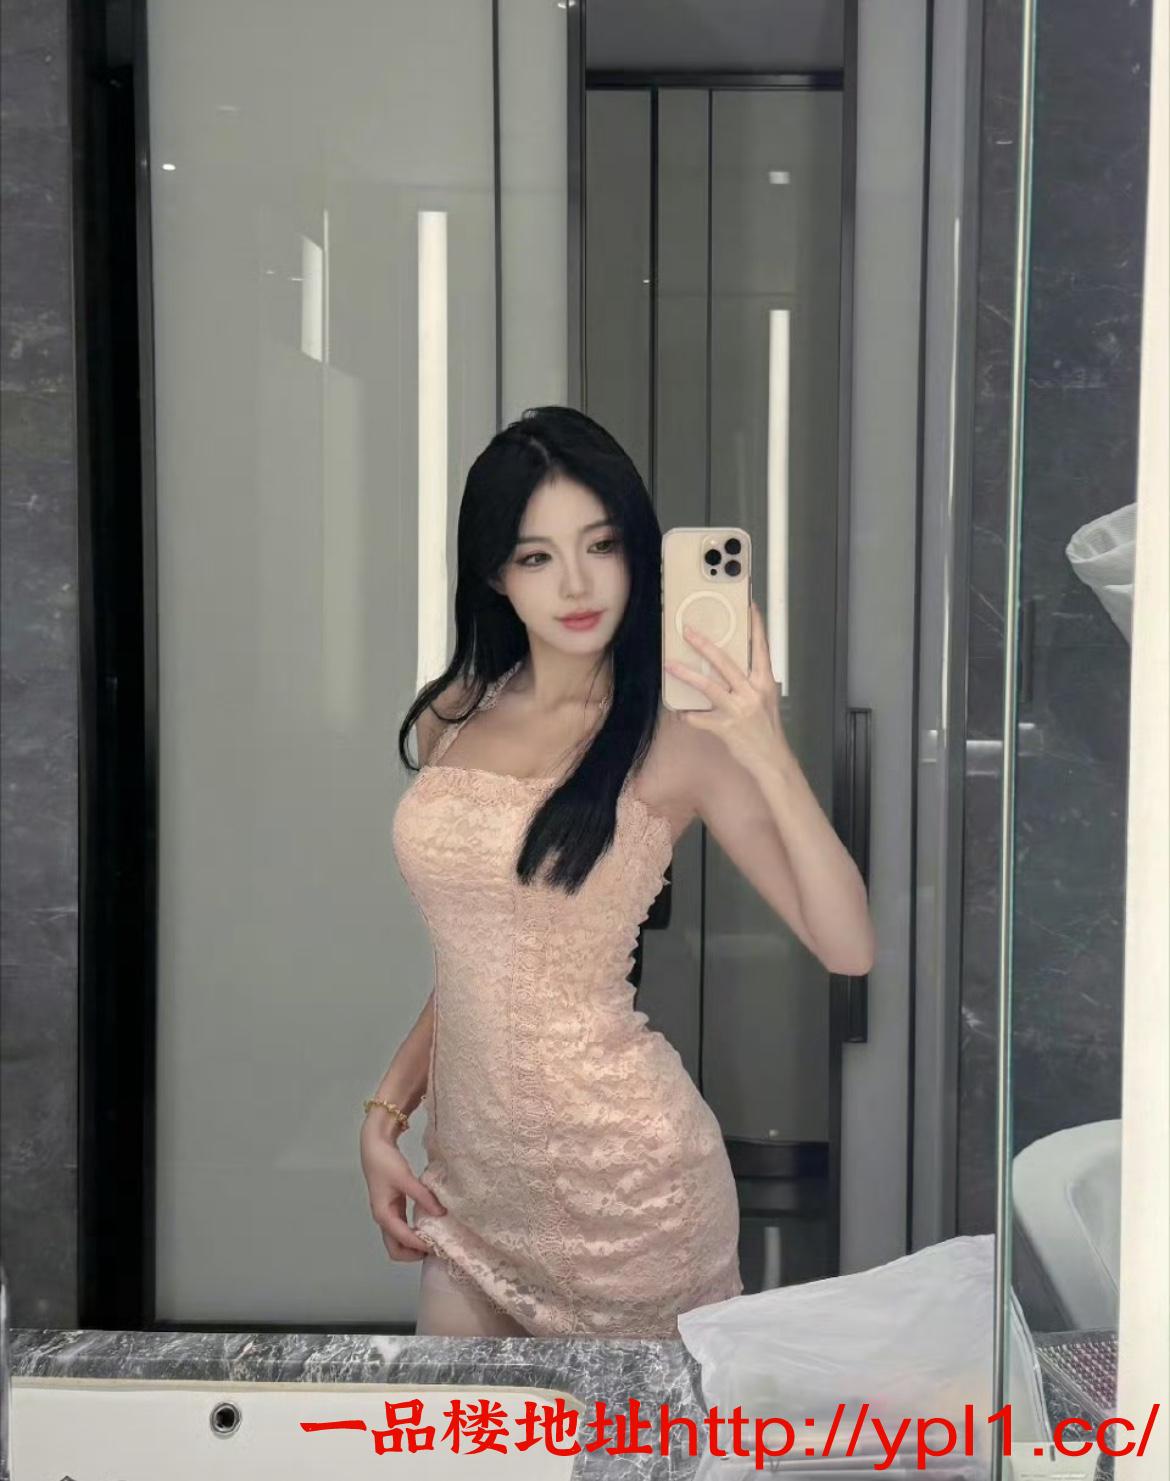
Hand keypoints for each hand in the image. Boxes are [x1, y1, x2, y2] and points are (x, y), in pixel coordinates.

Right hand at [359, 1120, 446, 1262]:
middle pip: (396, 1249)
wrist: (374, 1145)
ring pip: (398, 1241)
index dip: (420, 1245)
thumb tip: (441, 1212)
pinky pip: (402, 1228)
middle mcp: (384, 1218)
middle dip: (413, 1254)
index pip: (403, 1239)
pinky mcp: (393, 1207)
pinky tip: (427, 1226)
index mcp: (383, 1214)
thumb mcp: (405, 1178)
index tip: (438, 1246)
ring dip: (413, 1245)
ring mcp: (388, 1214)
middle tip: (435, 1249)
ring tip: (434, 1241)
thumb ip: (423, 1196)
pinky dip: (413, 1233)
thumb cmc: (385, 1162)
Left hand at [664, 599, 790, 770]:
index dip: (755, 626)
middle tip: (687, 630)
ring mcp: (738, 710)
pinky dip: (689, 715)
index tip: (748, 606)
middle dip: (704, 644)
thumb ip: (751, 681)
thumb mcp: (765, 699)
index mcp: (764, 683)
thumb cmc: (767, 728)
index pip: (760, 648)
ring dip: (687, 674)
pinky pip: (700, 718)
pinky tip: (682, 712)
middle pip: (725, 662)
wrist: (771, 759)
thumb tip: (731, 666)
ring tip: (670, 665)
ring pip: (709, 687)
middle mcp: (752, 693)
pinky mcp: (726, 728)